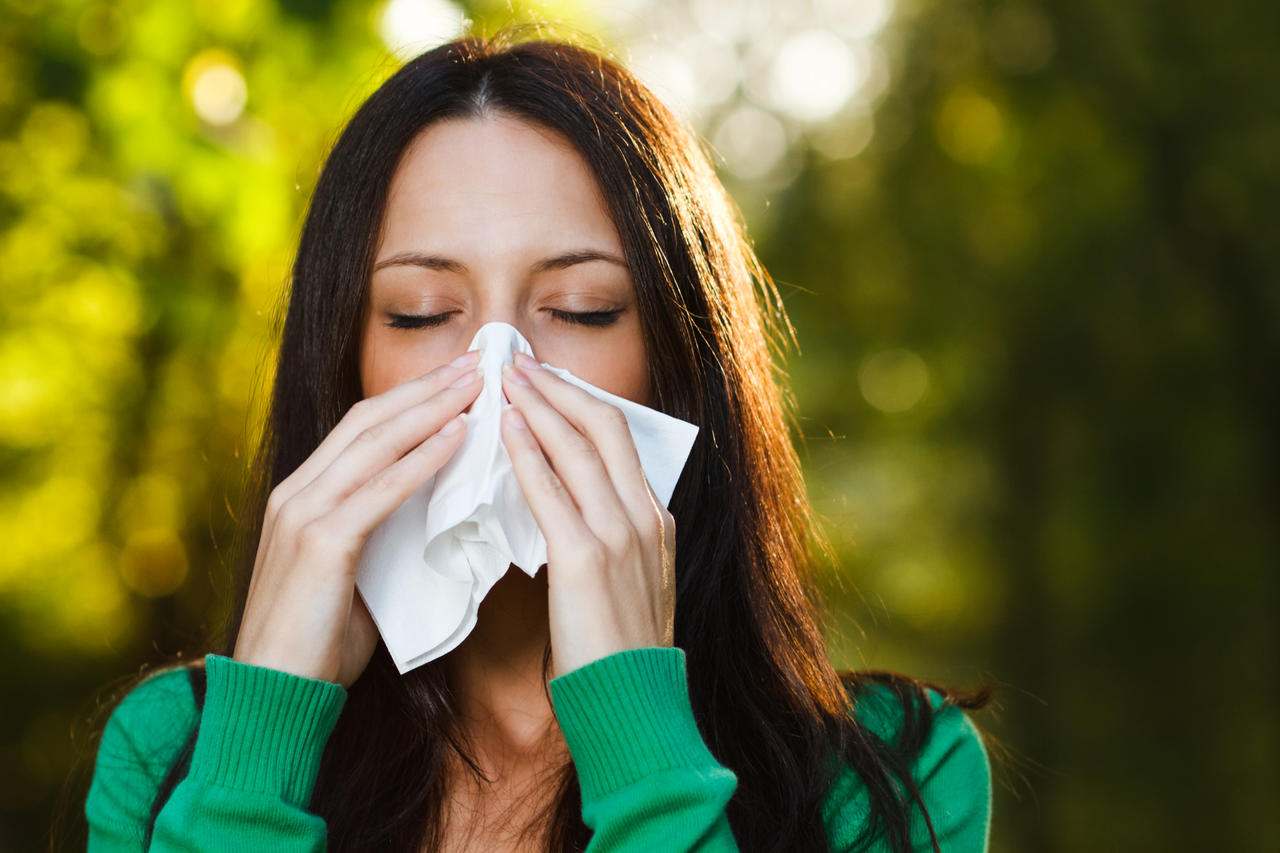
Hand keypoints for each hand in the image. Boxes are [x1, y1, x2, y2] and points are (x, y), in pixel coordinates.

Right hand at [233, 349, 484, 686]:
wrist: (273, 695)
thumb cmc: (316, 643)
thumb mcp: (349, 575)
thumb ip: (377, 534)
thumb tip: (428, 512)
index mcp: (301, 496)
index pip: (361, 427)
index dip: (410, 397)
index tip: (457, 377)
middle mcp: (297, 492)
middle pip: (370, 420)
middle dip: (426, 387)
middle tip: (476, 361)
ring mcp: (304, 513)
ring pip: (375, 442)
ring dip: (432, 408)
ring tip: (475, 384)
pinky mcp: (321, 542)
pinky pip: (382, 488)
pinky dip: (423, 458)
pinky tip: (458, 436)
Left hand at [498, 351, 676, 678]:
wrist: (633, 702)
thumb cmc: (621, 651)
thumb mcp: (629, 584)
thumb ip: (609, 540)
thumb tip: (570, 507)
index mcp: (655, 521)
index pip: (620, 440)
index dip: (581, 402)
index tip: (547, 382)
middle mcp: (644, 517)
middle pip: (605, 427)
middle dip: (561, 388)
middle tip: (521, 364)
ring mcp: (620, 535)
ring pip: (581, 447)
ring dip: (542, 405)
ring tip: (507, 380)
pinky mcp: (587, 558)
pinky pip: (553, 490)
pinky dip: (530, 452)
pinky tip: (507, 430)